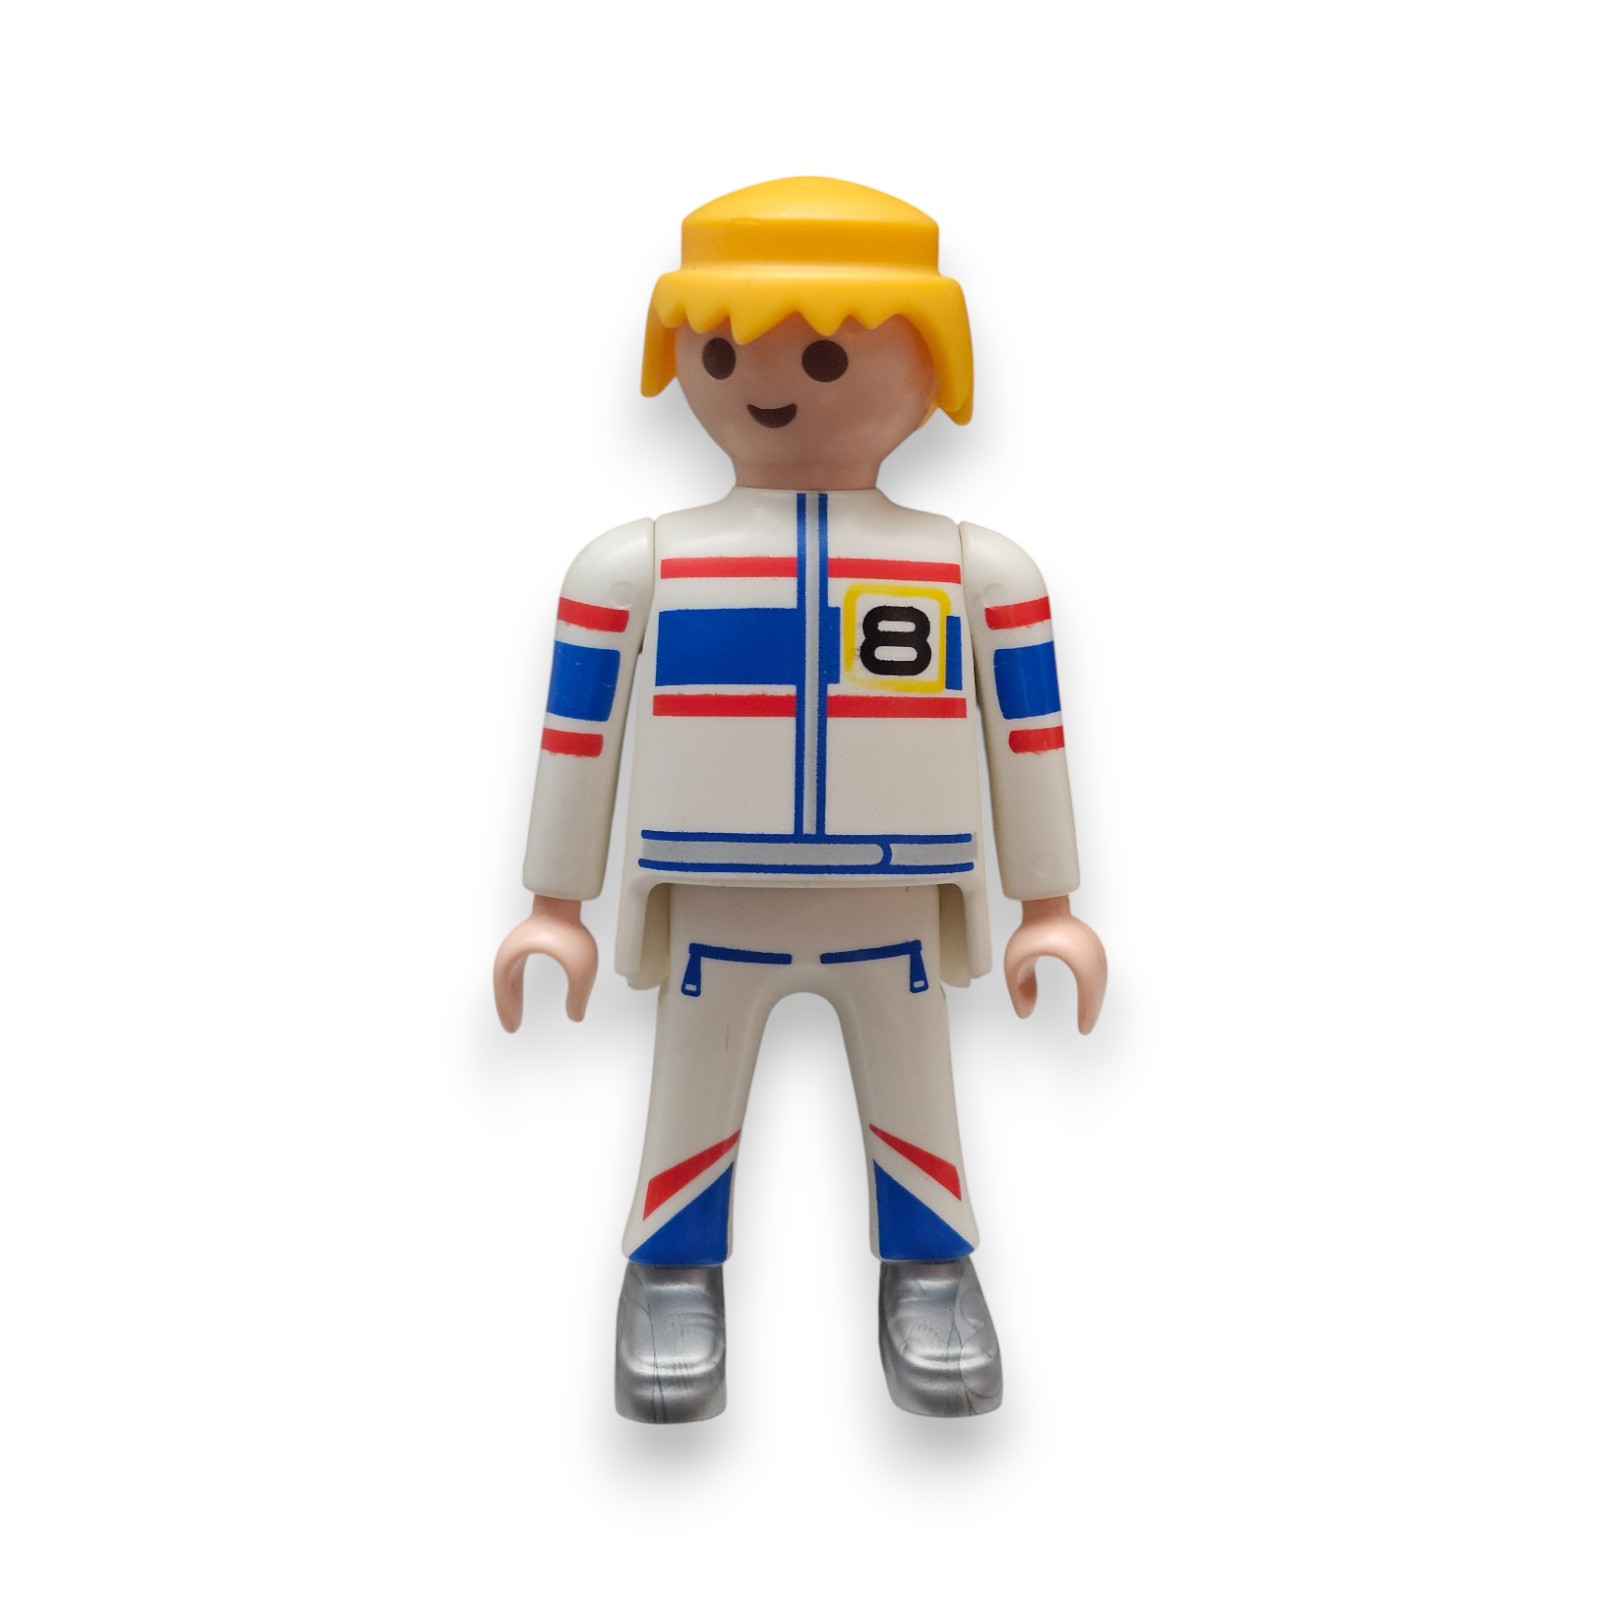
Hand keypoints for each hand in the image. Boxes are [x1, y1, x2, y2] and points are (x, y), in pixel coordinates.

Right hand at [493, 895, 597, 1030]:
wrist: (564, 899)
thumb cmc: (570, 931)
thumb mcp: (581, 968)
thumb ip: (579, 994)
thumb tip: (576, 1017)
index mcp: (514, 957)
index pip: (505, 990)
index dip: (507, 1010)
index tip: (512, 1029)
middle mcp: (510, 952)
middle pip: (504, 986)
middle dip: (508, 1008)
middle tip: (512, 1028)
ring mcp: (516, 946)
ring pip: (507, 979)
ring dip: (510, 997)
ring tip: (515, 1017)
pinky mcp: (525, 942)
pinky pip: (514, 971)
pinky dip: (515, 986)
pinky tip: (518, 994)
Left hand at [1003, 895, 1106, 1033]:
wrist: (1045, 904)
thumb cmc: (1029, 931)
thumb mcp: (1015, 961)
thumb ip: (1017, 989)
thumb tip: (1024, 1015)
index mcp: (1076, 954)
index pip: (1088, 990)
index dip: (1088, 1012)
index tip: (1083, 1029)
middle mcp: (1091, 951)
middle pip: (1098, 987)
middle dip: (1093, 1010)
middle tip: (1085, 1029)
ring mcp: (1095, 947)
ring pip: (1100, 980)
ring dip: (1095, 999)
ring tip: (1087, 1017)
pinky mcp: (1093, 946)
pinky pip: (1098, 972)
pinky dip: (1094, 988)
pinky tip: (1087, 999)